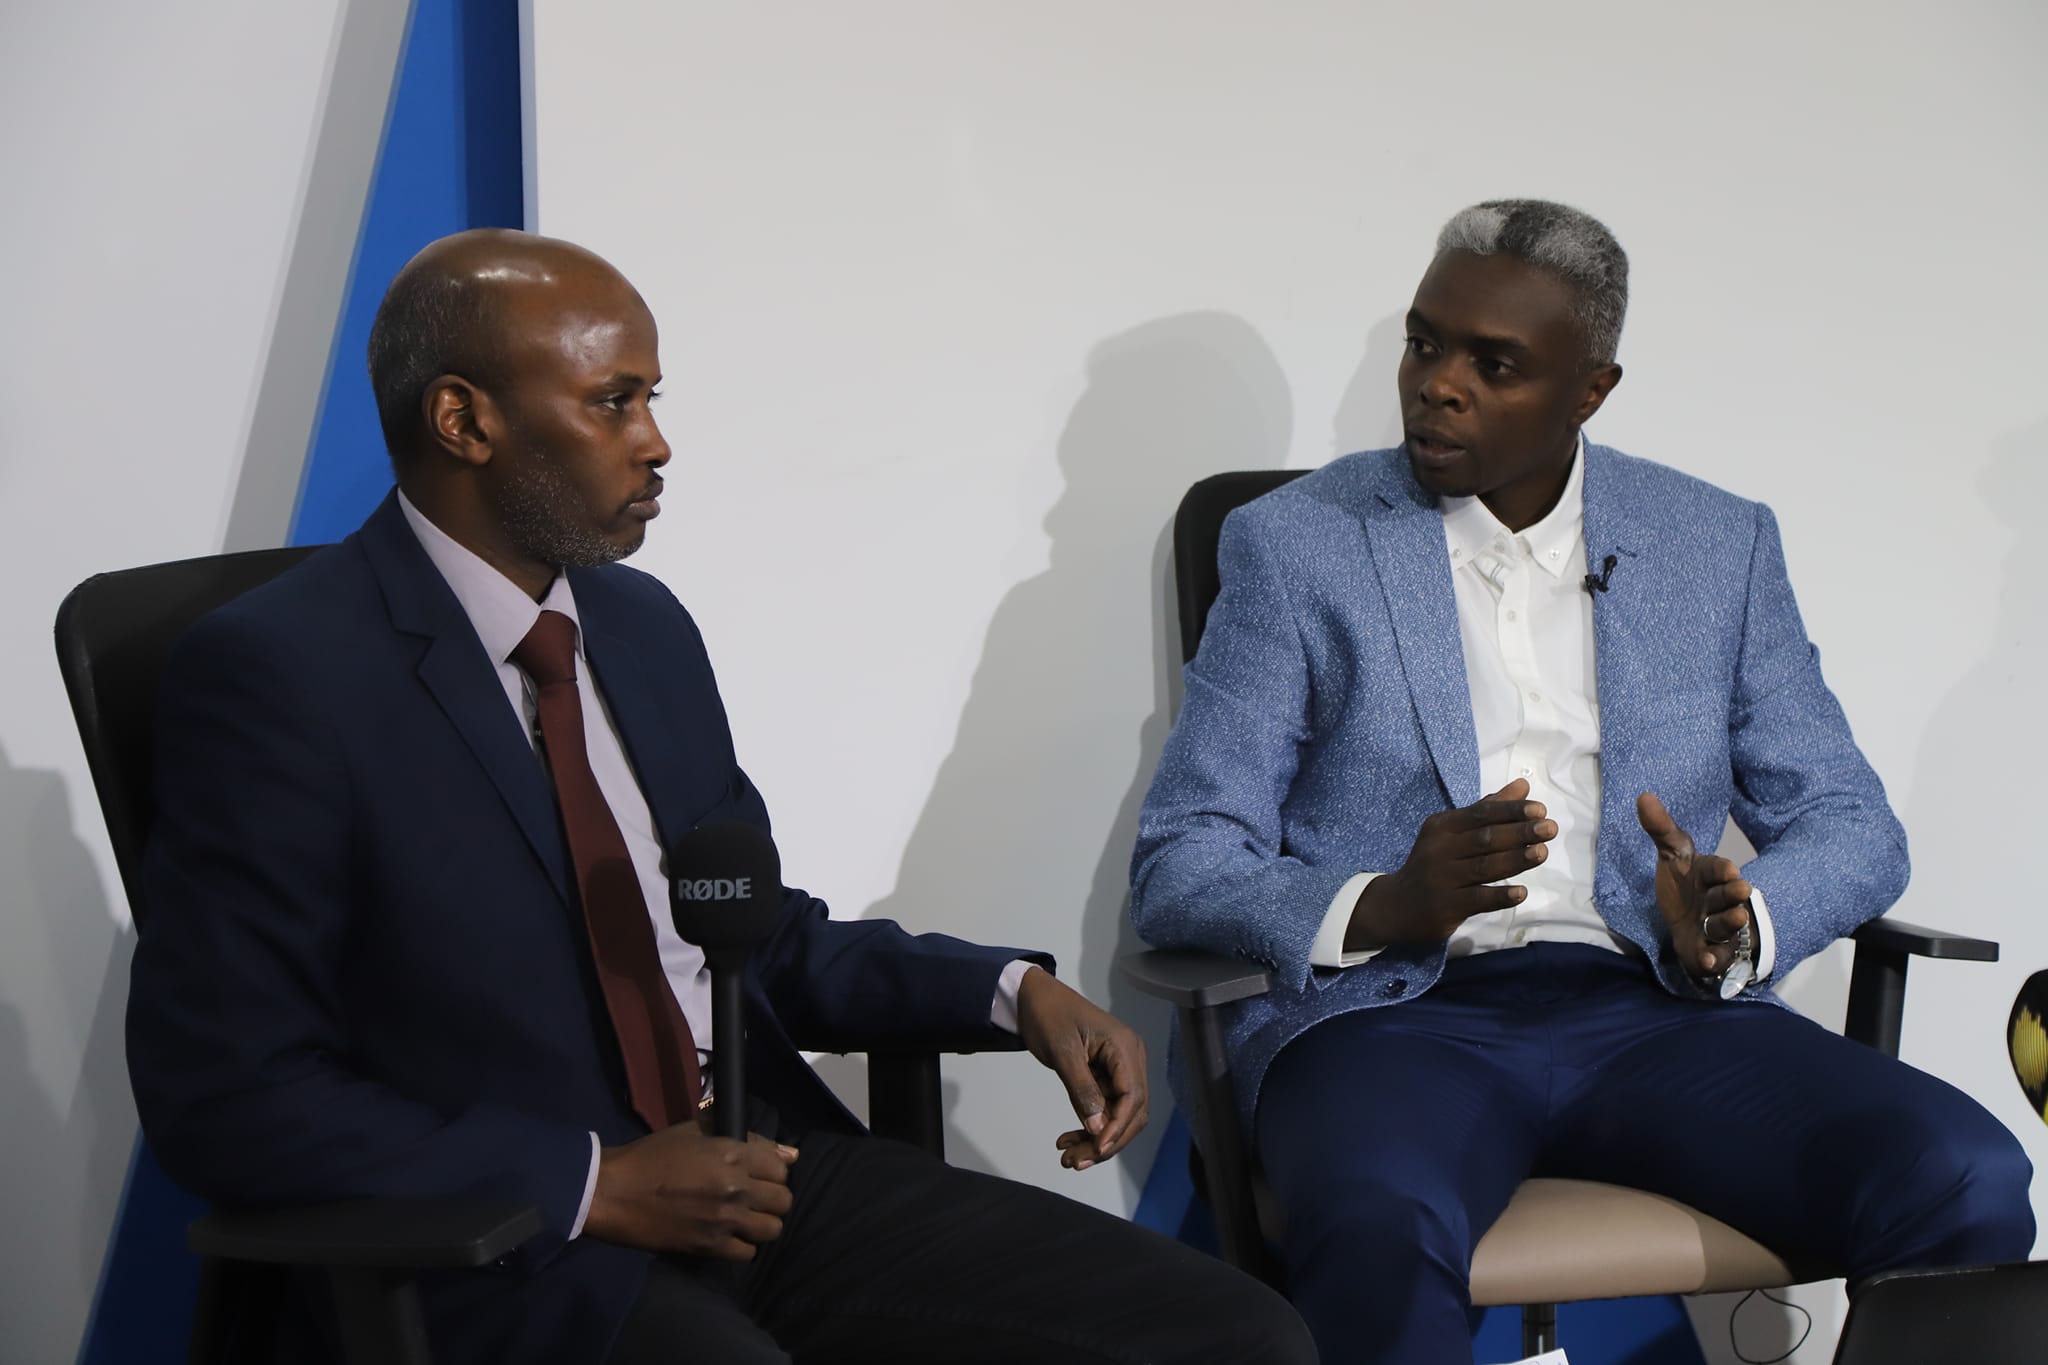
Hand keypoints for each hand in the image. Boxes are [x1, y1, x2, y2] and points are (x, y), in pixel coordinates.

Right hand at [583, 1120, 797, 1259]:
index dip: (773, 1170)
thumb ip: (743, 1138)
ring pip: (772, 1228)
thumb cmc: (650, 1155)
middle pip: (783, 1200)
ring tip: (745, 1219)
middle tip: (753, 1197)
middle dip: (773, 1197)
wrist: (613, 1191)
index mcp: (731, 1154)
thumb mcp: (694, 1132)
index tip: (758, 1174)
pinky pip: (747, 1253)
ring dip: (762, 1223)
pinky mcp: (709, 1246)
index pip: (781, 1167)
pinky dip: (743, 1246)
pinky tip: (729, 1237)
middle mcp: (736, 1187)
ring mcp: (724, 1219)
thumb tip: (790, 1152)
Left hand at [1015, 966, 1148, 1170]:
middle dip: (1107, 1141)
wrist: (1033, 997)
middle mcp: (1130, 1059)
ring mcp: (1120, 1068)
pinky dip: (1090, 1126)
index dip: (1118, 1127)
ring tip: (1068, 1158)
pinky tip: (1068, 1139)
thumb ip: (1082, 1090)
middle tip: (1075, 1162)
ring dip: (1097, 1139)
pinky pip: (1106, 1108)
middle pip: (1131, 1112)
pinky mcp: (1106, 1075)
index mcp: (1125, 1048)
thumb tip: (1098, 1128)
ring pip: (1118, 1115)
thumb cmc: (1048, 1016)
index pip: (1133, 1097)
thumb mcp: (1062, 1053)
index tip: (1097, 1149)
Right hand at [1345, 779, 1557, 952]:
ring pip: (1484, 867)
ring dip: (1515, 859)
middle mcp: (1440, 849)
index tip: (1540, 809)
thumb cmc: (1433, 864)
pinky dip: (1500, 896)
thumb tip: (1523, 787)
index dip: (1510, 811)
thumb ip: (1487, 810)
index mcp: (1442, 827)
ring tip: (1542, 853)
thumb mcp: (1451, 834)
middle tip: (1550, 829)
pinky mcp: (1446, 906)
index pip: (1480, 814)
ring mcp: (1442, 879)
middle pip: (1485, 838)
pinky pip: (1477, 899)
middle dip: (1519, 832)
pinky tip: (1520, 892)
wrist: (1397, 906)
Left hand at [1636, 791, 1752, 979]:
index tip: (1732, 869)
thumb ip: (1661, 830)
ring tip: (1737, 918)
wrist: (1685, 921)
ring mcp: (1715, 927)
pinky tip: (1709, 961)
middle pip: (1727, 897)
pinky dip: (1713, 959)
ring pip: (1724, 925)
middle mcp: (1717, 901)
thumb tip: (1644, 795)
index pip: (1718, 869)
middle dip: (1734, 894)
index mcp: (1710, 875)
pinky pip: (1713, 956)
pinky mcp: (1707, 951)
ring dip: (1729, 923)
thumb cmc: (1683, 884)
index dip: (1724, 870)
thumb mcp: (1672, 855)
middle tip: (1743, 889)